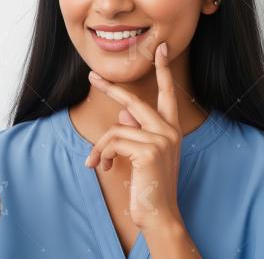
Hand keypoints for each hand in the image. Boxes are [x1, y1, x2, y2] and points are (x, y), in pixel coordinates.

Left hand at [84, 42, 183, 232]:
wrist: (158, 215)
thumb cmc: (148, 186)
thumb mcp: (140, 155)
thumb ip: (134, 131)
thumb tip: (123, 113)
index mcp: (170, 130)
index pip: (167, 93)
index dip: (164, 70)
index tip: (162, 48)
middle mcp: (170, 131)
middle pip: (135, 100)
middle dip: (112, 88)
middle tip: (92, 75)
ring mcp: (161, 139)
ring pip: (116, 129)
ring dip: (101, 149)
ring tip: (98, 164)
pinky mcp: (149, 151)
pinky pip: (113, 142)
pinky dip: (102, 155)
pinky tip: (104, 168)